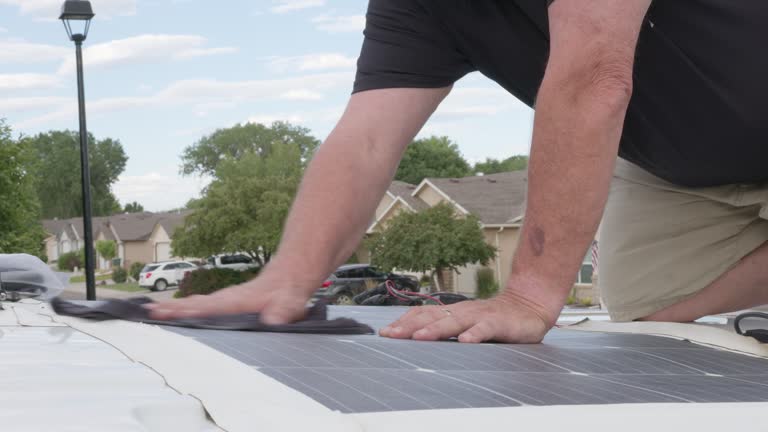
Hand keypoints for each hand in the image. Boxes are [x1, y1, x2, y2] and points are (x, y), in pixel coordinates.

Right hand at [145, 268, 317, 324]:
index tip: (169, 312)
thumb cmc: (289, 292)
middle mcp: (227, 298)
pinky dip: (183, 307)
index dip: (189, 311)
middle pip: (195, 303)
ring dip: (173, 307)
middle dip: (172, 308)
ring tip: (150, 311)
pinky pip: (200, 304)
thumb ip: (283, 311)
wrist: (290, 274)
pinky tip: (171, 310)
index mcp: (238, 300)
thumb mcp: (291, 302)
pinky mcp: (225, 301)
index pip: (209, 307)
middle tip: (148, 312)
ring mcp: (224, 298)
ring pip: (195, 302)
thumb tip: (274, 320)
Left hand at [379, 292, 556, 343]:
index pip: (423, 314)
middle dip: (409, 326)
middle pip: (432, 317)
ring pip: (454, 322)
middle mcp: (462, 311)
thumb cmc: (494, 319)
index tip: (385, 333)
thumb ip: (447, 329)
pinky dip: (474, 335)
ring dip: (435, 330)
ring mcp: (479, 316)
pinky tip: (465, 342)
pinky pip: (485, 329)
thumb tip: (417, 337)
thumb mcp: (466, 323)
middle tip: (390, 335)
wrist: (528, 304)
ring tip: (419, 338)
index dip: (403, 322)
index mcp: (452, 312)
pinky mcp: (498, 324)